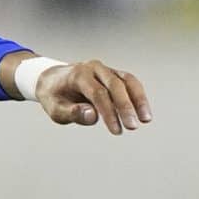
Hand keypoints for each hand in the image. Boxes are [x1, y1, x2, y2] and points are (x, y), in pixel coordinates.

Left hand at [34, 59, 151, 134]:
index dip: (109, 112)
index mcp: (78, 75)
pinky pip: (129, 83)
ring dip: (138, 100)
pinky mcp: (113, 74)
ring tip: (146, 119)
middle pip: (115, 85)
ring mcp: (106, 70)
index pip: (98, 94)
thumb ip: (72, 113)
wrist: (52, 80)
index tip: (116, 130)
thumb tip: (93, 116)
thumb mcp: (55, 109)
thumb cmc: (54, 96)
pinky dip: (138, 96)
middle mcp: (94, 68)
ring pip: (127, 81)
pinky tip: (143, 112)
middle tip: (133, 126)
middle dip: (126, 107)